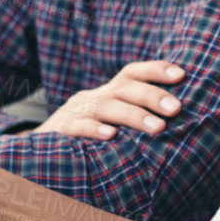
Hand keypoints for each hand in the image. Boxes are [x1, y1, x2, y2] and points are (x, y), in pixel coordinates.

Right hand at [34, 60, 184, 140]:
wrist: (38, 150)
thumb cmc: (87, 138)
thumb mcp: (110, 121)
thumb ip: (135, 118)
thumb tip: (178, 120)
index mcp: (108, 94)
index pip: (132, 73)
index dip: (156, 70)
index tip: (181, 74)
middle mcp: (93, 97)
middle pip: (124, 88)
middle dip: (151, 95)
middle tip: (176, 108)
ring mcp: (75, 112)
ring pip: (105, 106)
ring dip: (133, 115)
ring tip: (158, 128)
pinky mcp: (60, 131)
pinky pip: (77, 127)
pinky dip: (94, 129)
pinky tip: (112, 136)